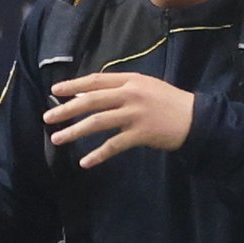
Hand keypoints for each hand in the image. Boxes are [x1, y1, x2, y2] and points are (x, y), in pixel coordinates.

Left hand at [43, 72, 194, 167]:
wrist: (195, 118)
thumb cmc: (168, 102)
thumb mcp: (145, 87)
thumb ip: (121, 89)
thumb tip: (90, 97)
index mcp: (130, 80)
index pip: (96, 81)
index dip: (74, 86)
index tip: (55, 91)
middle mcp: (130, 94)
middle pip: (91, 100)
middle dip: (66, 109)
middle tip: (47, 118)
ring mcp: (135, 113)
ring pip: (98, 122)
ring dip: (75, 131)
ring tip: (58, 138)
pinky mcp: (141, 133)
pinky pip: (114, 145)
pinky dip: (98, 154)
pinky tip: (85, 162)